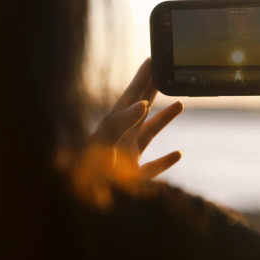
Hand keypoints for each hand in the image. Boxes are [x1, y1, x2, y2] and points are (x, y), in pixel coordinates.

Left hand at [84, 58, 183, 180]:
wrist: (79, 200)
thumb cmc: (87, 171)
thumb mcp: (103, 141)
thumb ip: (121, 122)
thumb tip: (143, 104)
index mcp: (113, 125)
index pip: (131, 95)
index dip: (142, 76)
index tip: (153, 59)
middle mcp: (121, 137)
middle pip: (141, 108)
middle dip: (153, 89)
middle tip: (166, 72)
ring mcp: (127, 157)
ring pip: (149, 133)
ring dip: (164, 118)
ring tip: (180, 103)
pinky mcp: (133, 178)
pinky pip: (153, 167)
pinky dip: (166, 161)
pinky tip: (178, 154)